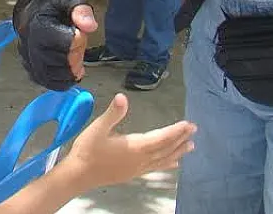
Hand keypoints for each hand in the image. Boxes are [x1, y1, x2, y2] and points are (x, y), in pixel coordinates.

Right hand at [12, 0, 97, 89]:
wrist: (37, 9)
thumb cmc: (54, 6)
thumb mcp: (70, 1)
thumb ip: (81, 11)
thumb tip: (90, 25)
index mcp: (37, 25)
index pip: (59, 42)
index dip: (76, 41)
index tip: (80, 34)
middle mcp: (29, 44)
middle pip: (53, 63)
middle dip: (73, 59)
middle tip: (80, 49)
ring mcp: (28, 58)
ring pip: (49, 77)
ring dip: (69, 73)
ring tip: (77, 61)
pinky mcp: (32, 69)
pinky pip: (46, 82)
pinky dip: (62, 80)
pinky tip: (71, 70)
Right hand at [59, 94, 196, 191]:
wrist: (79, 175)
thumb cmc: (88, 150)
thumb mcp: (97, 129)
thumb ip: (113, 113)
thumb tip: (122, 97)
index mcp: (135, 147)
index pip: (161, 138)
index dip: (176, 131)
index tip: (189, 125)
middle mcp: (140, 159)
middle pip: (165, 148)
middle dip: (180, 139)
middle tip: (194, 131)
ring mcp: (138, 168)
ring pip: (163, 159)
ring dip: (177, 151)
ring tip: (191, 146)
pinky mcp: (133, 174)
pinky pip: (156, 168)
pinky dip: (167, 164)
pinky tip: (173, 164)